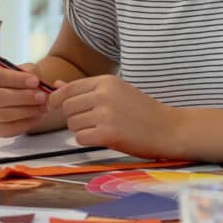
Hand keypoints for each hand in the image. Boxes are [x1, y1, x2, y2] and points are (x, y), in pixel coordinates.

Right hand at [0, 62, 63, 136]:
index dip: (17, 79)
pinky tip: (38, 116)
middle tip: (42, 97)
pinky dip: (25, 124)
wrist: (15, 95)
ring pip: (3, 115)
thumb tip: (34, 80)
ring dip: (26, 111)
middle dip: (23, 97)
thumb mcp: (23, 70)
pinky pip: (7, 129)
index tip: (36, 81)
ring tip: (43, 107)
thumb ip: (29, 71)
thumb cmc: (18, 80)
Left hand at [49, 75, 184, 158]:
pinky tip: (104, 138)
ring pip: (72, 124)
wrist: (169, 129)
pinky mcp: (108, 134)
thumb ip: (85, 89)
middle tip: (91, 121)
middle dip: (73, 116)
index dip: (57, 99)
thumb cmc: (143, 111)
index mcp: (106, 81)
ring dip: (82, 129)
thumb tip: (55, 85)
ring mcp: (106, 114)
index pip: (69, 89)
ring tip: (102, 129)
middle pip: (67, 107)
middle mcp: (104, 95)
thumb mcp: (116, 92)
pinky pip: (81, 138)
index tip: (54, 105)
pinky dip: (88, 140)